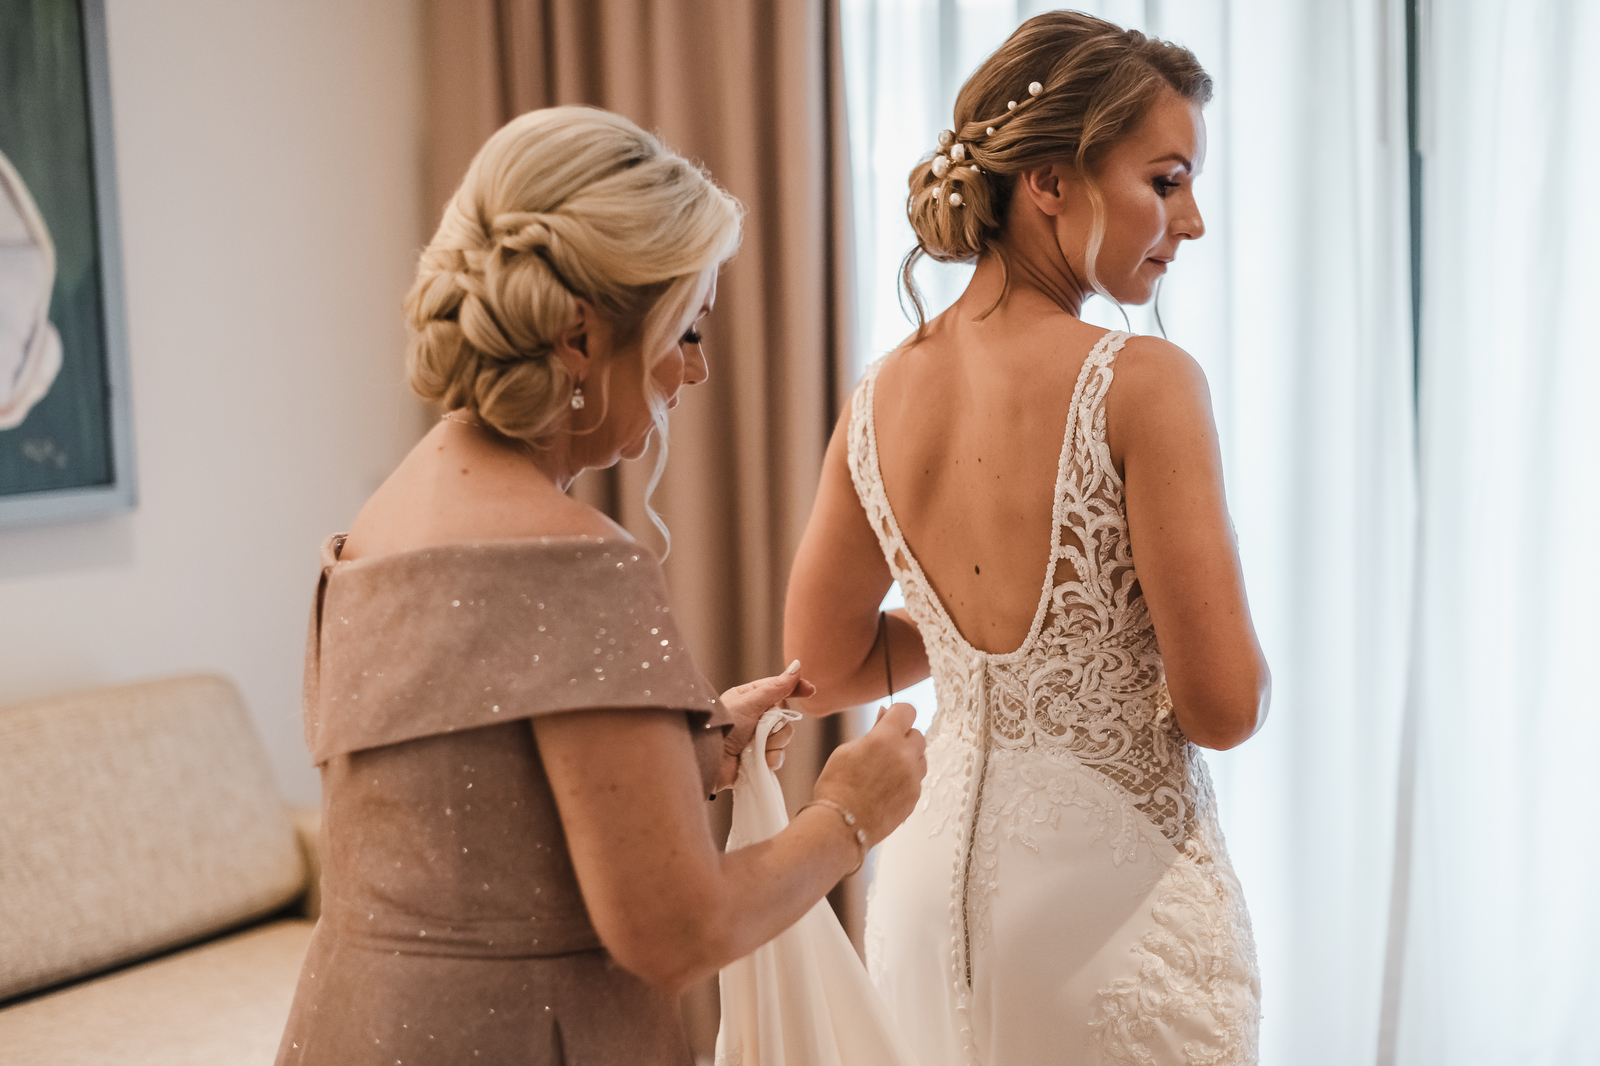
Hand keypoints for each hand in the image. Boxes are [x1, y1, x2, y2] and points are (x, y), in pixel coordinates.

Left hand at [713, 661, 815, 791]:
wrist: (709, 762)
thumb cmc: (723, 727)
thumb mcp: (750, 703)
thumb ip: (776, 687)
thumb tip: (796, 666)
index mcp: (749, 698)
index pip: (778, 688)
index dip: (795, 688)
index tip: (810, 690)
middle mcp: (754, 717)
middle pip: (785, 716)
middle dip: (778, 725)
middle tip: (765, 728)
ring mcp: (757, 738)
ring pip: (784, 737)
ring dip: (774, 743)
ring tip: (757, 748)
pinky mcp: (758, 758)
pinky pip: (778, 756)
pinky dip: (771, 759)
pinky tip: (761, 762)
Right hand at [810, 702, 925, 846]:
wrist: (841, 825)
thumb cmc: (837, 787)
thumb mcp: (847, 750)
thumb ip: (872, 732)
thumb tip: (885, 717)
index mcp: (886, 738)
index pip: (907, 711)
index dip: (898, 713)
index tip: (890, 718)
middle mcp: (904, 756)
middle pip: (918, 735)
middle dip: (903, 737)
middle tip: (883, 747)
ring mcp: (912, 779)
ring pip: (920, 758)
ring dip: (907, 758)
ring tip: (884, 770)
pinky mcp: (914, 797)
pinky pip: (916, 779)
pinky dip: (906, 778)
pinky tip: (886, 787)